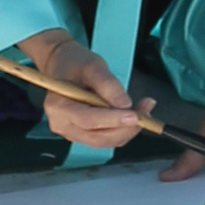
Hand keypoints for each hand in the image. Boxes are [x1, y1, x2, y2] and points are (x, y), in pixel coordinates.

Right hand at [16, 27, 147, 151]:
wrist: (63, 66)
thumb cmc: (75, 63)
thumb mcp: (93, 66)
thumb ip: (108, 85)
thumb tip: (125, 105)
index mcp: (58, 106)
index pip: (88, 120)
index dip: (113, 120)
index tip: (135, 115)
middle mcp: (61, 124)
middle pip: (98, 136)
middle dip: (126, 127)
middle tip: (147, 110)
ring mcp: (70, 132)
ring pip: (104, 141)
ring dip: (128, 130)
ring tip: (144, 110)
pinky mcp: (81, 134)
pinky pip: (105, 138)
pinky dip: (122, 130)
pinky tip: (134, 115)